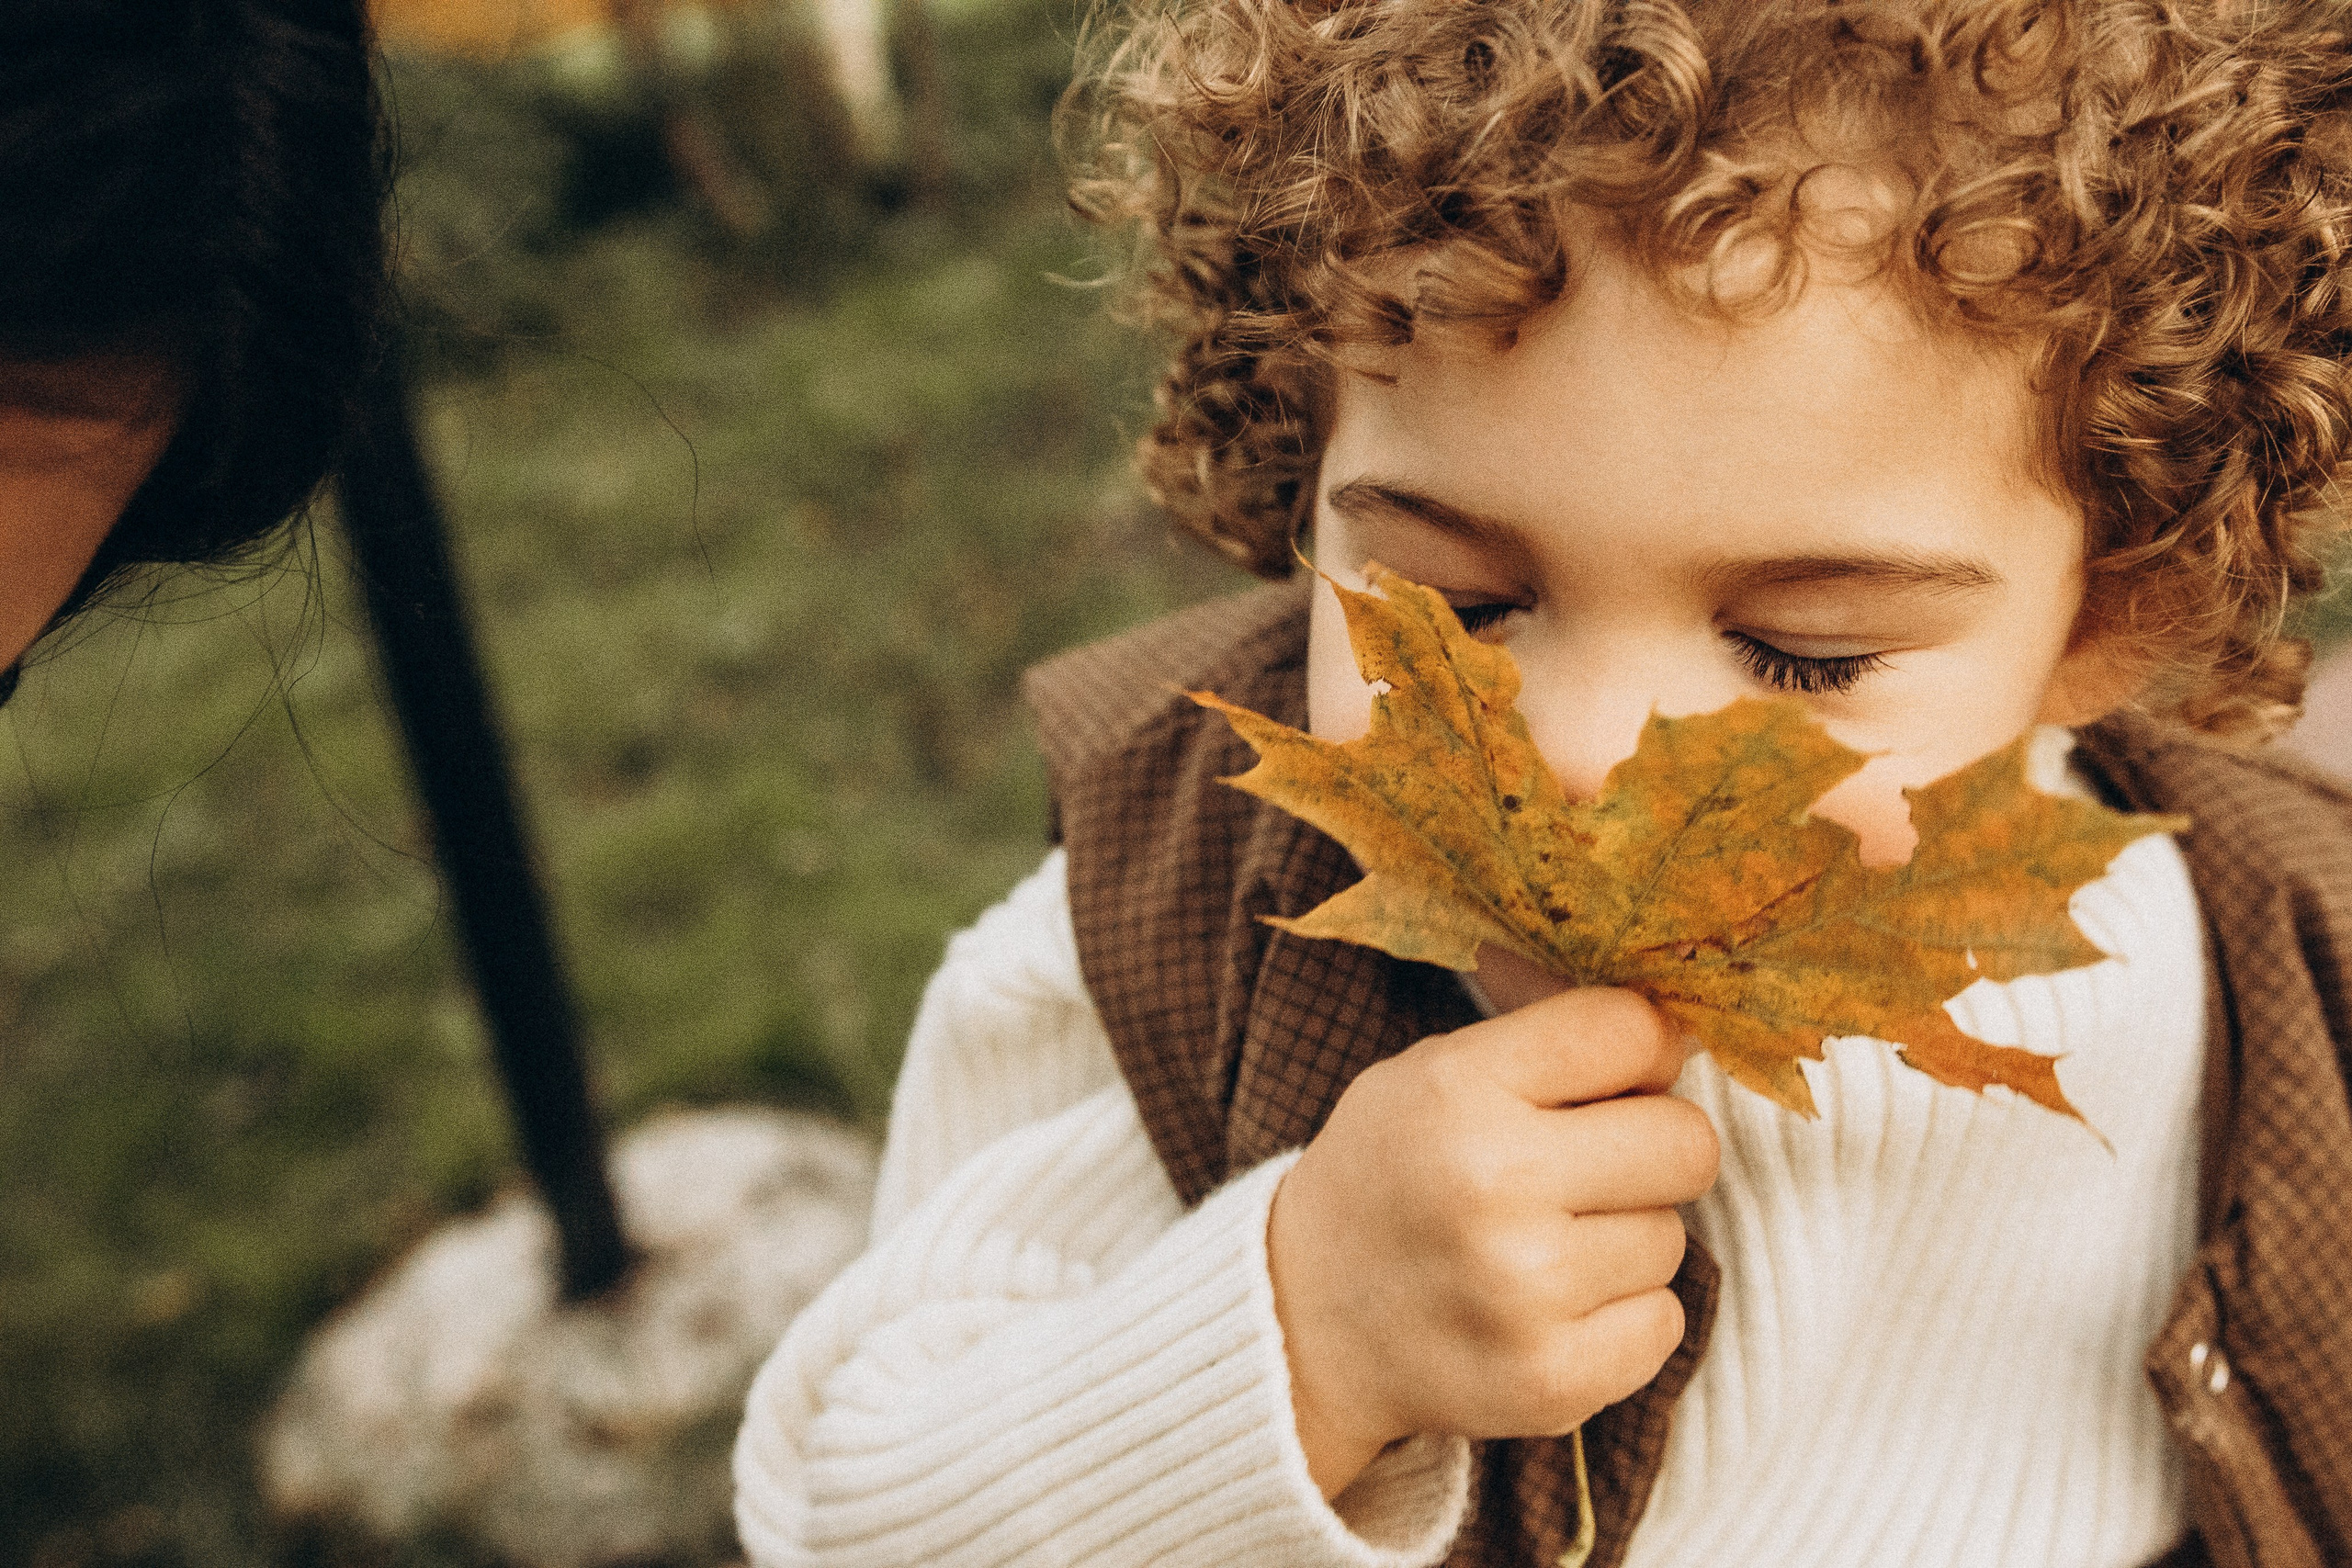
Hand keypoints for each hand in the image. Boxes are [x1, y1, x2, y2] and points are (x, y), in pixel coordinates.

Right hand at [1265, 988, 1717, 1497]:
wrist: (1303, 1318)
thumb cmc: (1392, 1175)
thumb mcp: (1433, 1072)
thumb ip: (1548, 1038)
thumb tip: (1677, 1027)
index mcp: (1460, 1089)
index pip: (1631, 1033)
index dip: (1645, 1051)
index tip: (1621, 1076)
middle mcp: (1491, 1184)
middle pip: (1687, 1143)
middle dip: (1654, 1150)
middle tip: (1591, 1168)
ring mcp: (1524, 1291)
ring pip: (1673, 1238)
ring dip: (1625, 1238)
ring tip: (1543, 1244)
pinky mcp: (1552, 1380)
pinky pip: (1664, 1323)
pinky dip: (1622, 1316)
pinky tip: (1551, 1308)